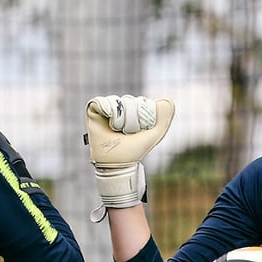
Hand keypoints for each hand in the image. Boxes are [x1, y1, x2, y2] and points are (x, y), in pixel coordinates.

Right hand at [84, 95, 173, 221]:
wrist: (118, 162)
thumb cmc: (134, 150)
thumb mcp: (154, 133)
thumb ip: (164, 117)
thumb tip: (168, 99)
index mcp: (134, 109)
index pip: (142, 101)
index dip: (143, 116)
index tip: (139, 131)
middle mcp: (120, 106)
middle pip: (129, 101)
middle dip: (131, 120)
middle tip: (126, 133)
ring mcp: (106, 107)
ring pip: (117, 102)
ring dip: (119, 120)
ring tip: (116, 130)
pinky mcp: (93, 110)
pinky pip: (101, 102)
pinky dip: (108, 111)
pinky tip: (109, 123)